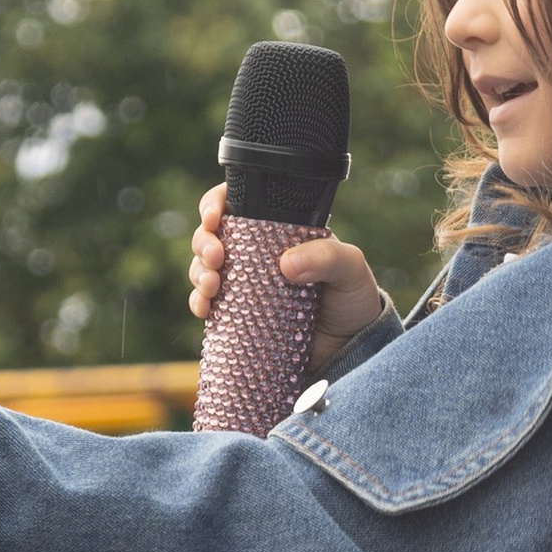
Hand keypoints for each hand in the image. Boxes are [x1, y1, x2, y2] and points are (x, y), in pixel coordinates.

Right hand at [188, 181, 387, 364]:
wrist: (353, 347)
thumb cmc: (353, 298)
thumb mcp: (350, 269)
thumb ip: (327, 257)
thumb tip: (286, 264)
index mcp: (278, 230)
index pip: (237, 204)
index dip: (215, 204)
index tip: (213, 217)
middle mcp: (255, 253)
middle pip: (212, 235)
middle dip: (203, 242)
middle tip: (216, 258)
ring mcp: (244, 284)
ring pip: (204, 267)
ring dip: (198, 272)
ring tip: (211, 286)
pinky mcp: (238, 314)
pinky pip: (207, 304)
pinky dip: (198, 303)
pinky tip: (204, 309)